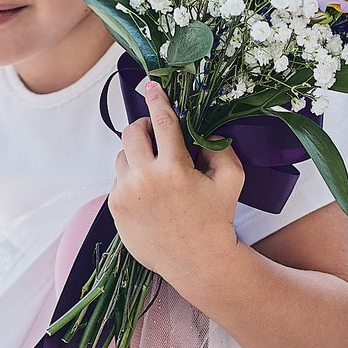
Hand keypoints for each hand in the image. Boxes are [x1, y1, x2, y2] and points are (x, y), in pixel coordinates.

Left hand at [109, 79, 242, 286]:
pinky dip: (132, 179)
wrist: (197, 261)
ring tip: (156, 171)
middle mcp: (145, 179)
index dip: (157, 99)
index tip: (152, 86)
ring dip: (137, 155)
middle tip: (157, 135)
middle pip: (132, 132)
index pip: (162, 121)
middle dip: (144, 127)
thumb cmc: (216, 219)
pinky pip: (118, 180)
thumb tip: (206, 130)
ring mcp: (126, 194)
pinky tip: (150, 194)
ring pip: (122, 156)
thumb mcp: (232, 180)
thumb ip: (222, 148)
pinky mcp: (115, 208)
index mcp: (174, 168)